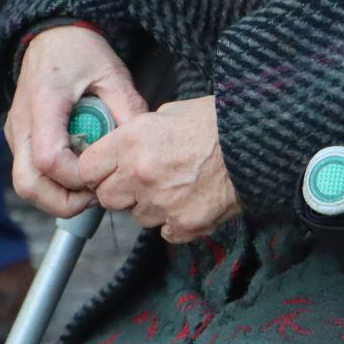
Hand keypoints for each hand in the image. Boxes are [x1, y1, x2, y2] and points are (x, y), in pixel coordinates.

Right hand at [5, 26, 146, 219]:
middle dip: (63, 202)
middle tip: (96, 194)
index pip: (49, 160)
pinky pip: (28, 173)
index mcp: (44, 103)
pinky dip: (51, 184)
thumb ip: (128, 108)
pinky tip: (78, 172)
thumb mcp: (112, 73)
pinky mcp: (18, 137)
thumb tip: (143, 146)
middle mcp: (23, 123)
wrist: (50, 33)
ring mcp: (16, 132)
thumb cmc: (80, 51)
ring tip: (88, 186)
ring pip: (24, 184)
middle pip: (27, 184)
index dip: (77, 179)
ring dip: (55, 197)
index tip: (103, 176)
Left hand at [73, 96, 240, 243]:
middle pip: (107, 197)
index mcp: (132, 141)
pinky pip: (165, 231)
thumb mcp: (170, 112)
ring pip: (137, 216)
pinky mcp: (183, 224)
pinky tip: (189, 200)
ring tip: (174, 186)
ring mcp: (161, 203)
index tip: (105, 169)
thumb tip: (123, 147)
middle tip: (141, 178)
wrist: (256, 146)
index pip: (87, 169)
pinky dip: (174, 221)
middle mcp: (140, 175)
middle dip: (120, 190)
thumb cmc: (217, 123)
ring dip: (148, 205)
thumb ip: (139, 133)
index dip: (96, 170)